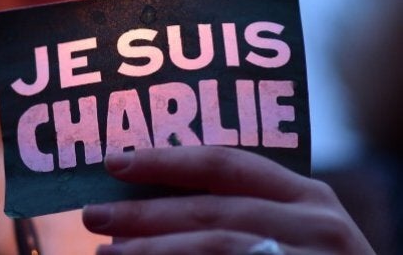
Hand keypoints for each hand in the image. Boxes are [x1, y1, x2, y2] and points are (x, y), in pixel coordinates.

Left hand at [82, 146, 374, 254]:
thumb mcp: (287, 225)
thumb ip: (236, 206)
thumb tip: (149, 202)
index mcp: (305, 193)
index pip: (225, 164)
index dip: (164, 161)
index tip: (114, 162)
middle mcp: (312, 224)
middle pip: (211, 210)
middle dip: (145, 213)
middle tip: (94, 214)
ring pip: (215, 248)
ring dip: (153, 251)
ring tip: (106, 253)